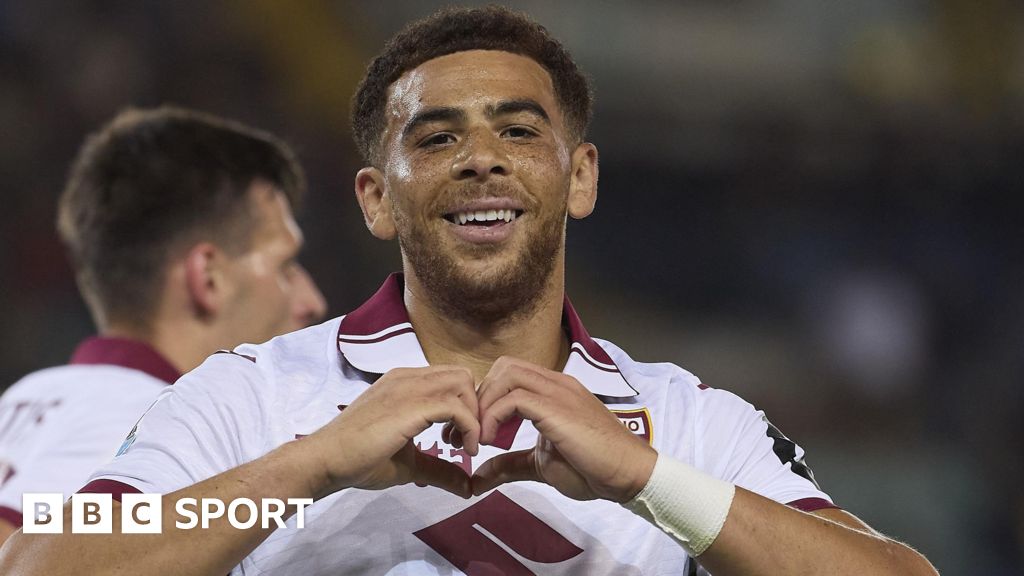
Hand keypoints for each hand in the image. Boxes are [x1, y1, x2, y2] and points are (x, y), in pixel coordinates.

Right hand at [305, 366, 478, 498]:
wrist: (325, 461)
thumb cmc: (359, 460)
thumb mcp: (409, 464)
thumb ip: (439, 469)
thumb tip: (467, 487)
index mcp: (404, 383)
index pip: (451, 379)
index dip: (464, 407)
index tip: (457, 440)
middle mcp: (407, 378)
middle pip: (463, 376)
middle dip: (475, 407)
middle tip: (464, 441)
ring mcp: (408, 387)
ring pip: (463, 384)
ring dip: (474, 416)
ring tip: (462, 447)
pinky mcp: (410, 405)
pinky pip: (456, 407)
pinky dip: (469, 427)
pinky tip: (462, 450)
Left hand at [470, 356, 656, 501]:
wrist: (628, 474)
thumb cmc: (592, 468)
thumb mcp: (541, 464)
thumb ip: (510, 464)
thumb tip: (478, 477)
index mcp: (553, 390)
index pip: (509, 373)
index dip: (486, 398)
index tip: (473, 431)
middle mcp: (555, 383)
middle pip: (503, 366)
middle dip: (480, 397)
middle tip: (469, 432)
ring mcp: (558, 392)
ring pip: (507, 374)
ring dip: (484, 404)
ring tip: (479, 438)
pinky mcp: (558, 408)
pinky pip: (515, 399)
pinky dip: (494, 417)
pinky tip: (490, 442)